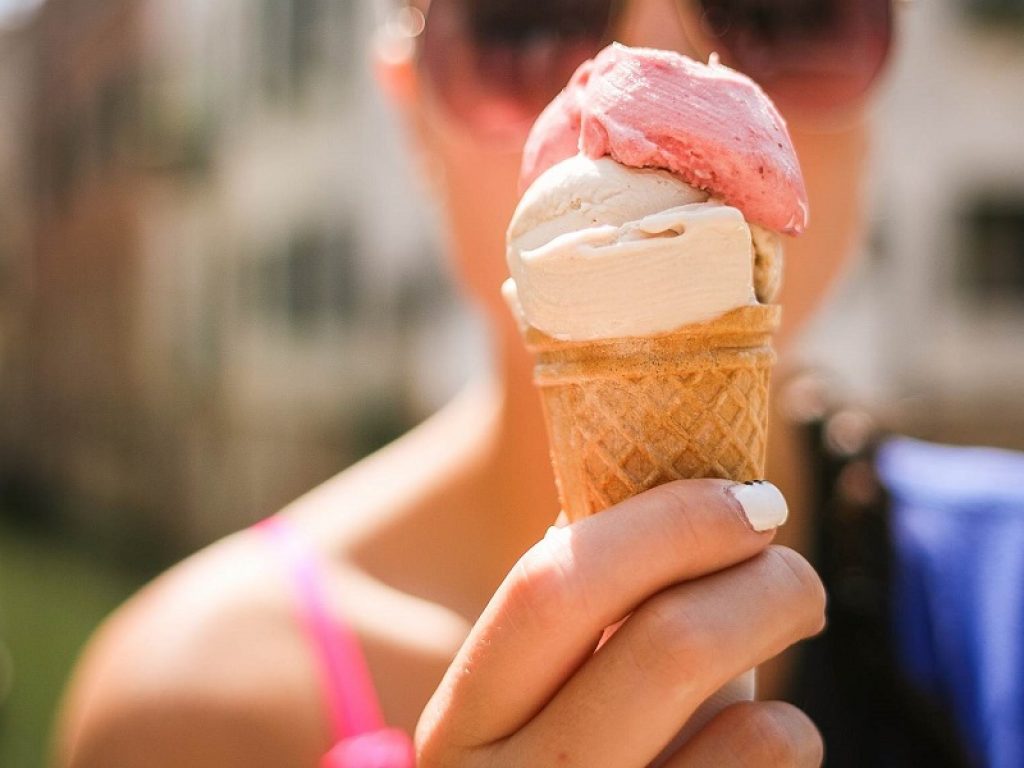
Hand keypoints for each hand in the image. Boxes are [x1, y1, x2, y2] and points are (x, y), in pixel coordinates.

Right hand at [416, 479, 825, 766]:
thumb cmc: (565, 763)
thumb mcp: (539, 699)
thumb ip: (585, 613)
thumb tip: (675, 493)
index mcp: (463, 724)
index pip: (552, 589)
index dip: (666, 524)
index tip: (746, 500)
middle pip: (669, 647)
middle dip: (763, 583)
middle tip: (794, 574)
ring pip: (751, 732)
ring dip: (782, 685)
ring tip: (769, 668)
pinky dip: (787, 743)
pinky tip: (756, 743)